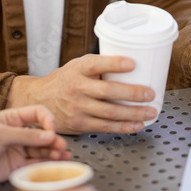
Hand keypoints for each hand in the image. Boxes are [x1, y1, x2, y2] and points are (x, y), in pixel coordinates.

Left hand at [0, 106, 71, 190]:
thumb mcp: (0, 135)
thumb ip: (26, 135)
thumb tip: (49, 135)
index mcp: (12, 118)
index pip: (37, 113)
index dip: (48, 120)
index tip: (51, 130)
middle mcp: (18, 132)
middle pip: (43, 132)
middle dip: (53, 138)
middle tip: (60, 146)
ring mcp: (19, 149)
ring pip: (42, 148)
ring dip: (54, 151)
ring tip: (62, 155)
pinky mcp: (19, 165)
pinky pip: (38, 163)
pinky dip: (48, 162)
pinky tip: (58, 162)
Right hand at [8, 55, 155, 134]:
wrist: (40, 100)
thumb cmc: (65, 80)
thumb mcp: (77, 66)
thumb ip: (99, 66)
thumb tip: (134, 67)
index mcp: (77, 69)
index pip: (96, 64)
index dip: (115, 63)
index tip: (133, 64)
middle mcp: (77, 88)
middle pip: (108, 91)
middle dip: (133, 93)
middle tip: (150, 93)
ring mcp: (78, 108)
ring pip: (110, 112)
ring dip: (134, 113)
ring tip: (150, 111)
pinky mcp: (80, 124)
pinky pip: (106, 127)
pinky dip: (124, 127)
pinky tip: (137, 125)